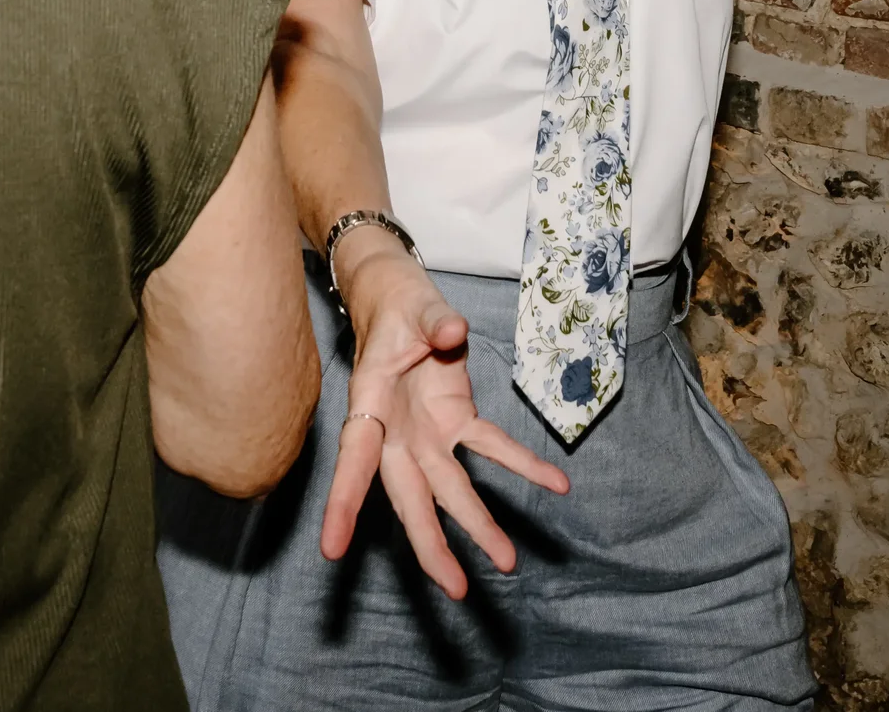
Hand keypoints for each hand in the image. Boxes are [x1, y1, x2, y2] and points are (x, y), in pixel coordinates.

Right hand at [320, 236, 569, 598]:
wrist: (402, 300)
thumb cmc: (397, 309)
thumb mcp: (411, 308)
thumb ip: (431, 321)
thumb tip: (451, 331)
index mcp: (370, 407)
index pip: (354, 461)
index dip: (343, 503)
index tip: (332, 549)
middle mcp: (396, 434)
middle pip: (410, 498)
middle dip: (430, 544)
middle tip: (454, 588)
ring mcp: (427, 434)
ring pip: (450, 490)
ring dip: (478, 525)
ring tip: (506, 563)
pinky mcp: (456, 421)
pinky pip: (491, 448)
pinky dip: (523, 465)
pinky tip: (556, 484)